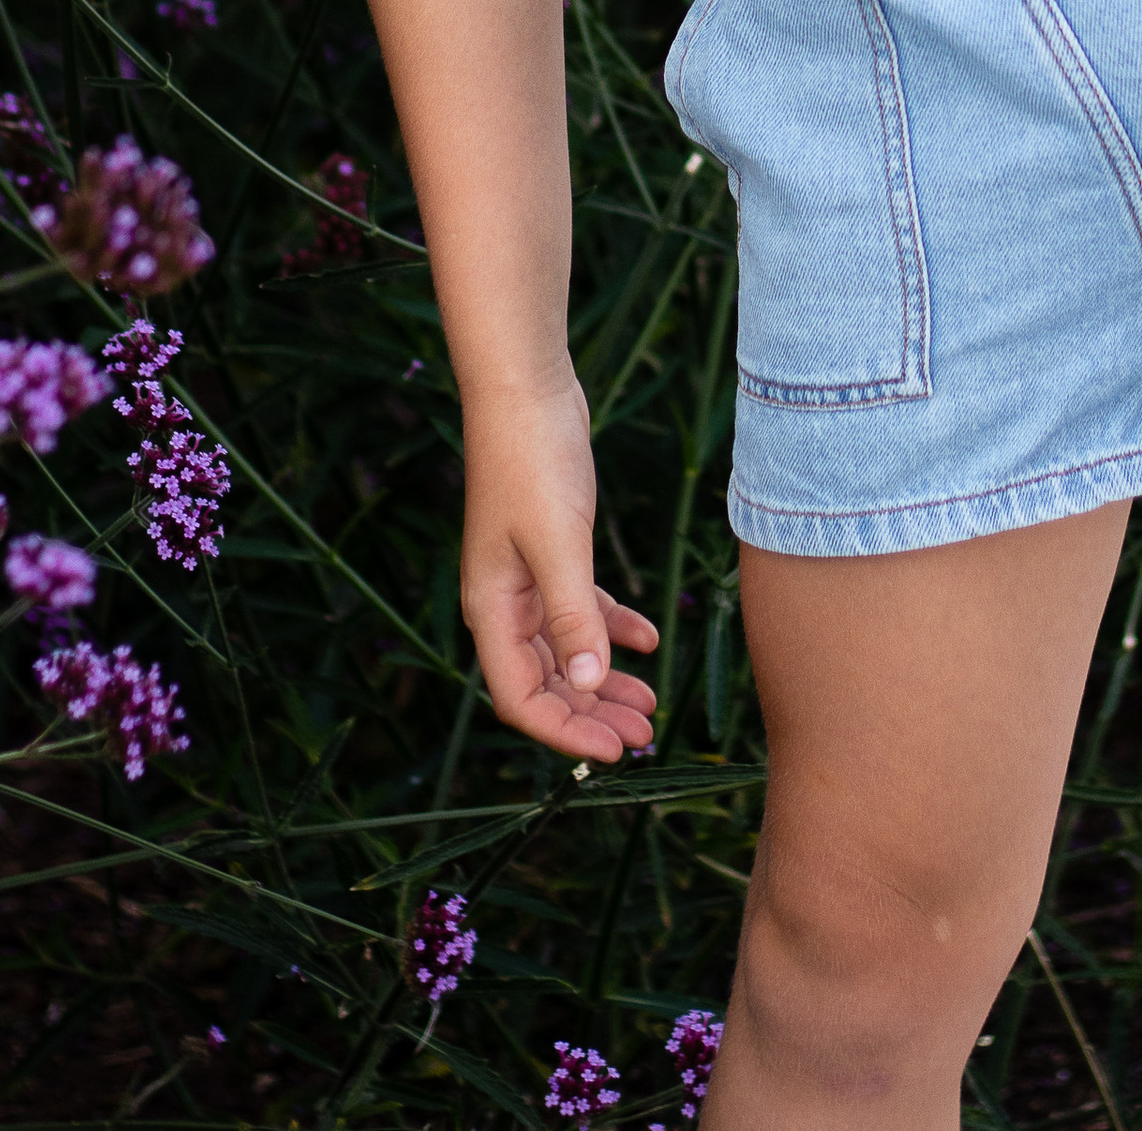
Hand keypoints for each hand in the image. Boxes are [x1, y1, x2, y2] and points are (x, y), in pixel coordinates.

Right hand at [459, 368, 659, 761]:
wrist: (526, 390)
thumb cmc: (532, 462)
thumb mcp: (559, 543)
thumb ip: (573, 615)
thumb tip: (589, 684)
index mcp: (492, 609)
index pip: (522, 697)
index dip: (566, 731)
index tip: (615, 751)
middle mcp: (504, 601)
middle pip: (546, 681)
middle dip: (592, 713)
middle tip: (643, 734)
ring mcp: (526, 575)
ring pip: (566, 647)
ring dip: (605, 676)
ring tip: (650, 702)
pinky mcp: (551, 548)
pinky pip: (581, 605)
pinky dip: (612, 625)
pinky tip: (648, 637)